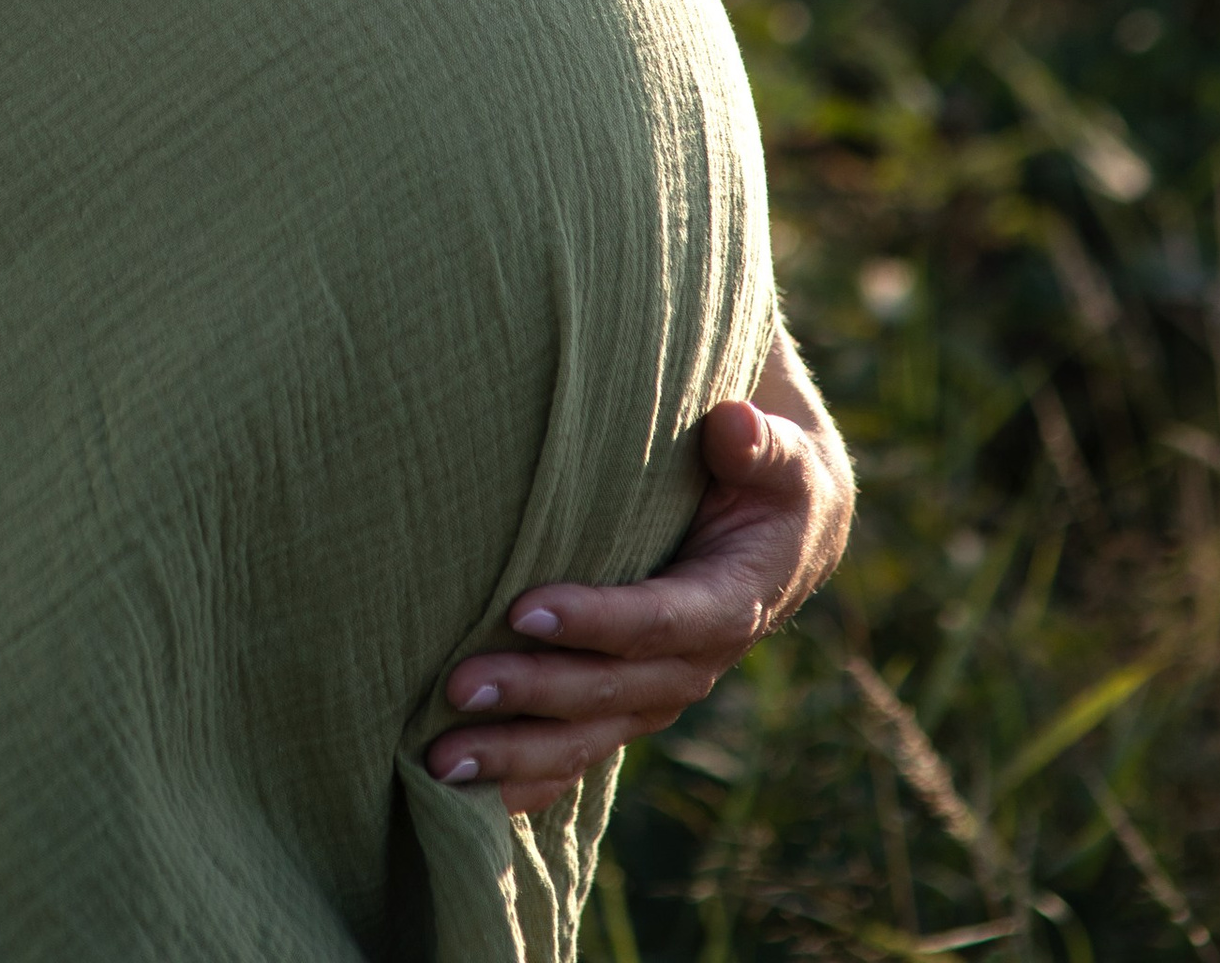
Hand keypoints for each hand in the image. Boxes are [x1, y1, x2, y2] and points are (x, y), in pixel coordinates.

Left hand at [423, 326, 854, 813]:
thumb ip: (761, 443)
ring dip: (512, 752)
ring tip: (438, 757)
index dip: (596, 622)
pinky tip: (462, 795)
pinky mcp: (625, 706)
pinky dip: (522, 779)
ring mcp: (655, 695)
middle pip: (608, 691)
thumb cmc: (770, 478)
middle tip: (456, 687)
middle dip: (532, 693)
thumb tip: (732, 423)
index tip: (523, 609)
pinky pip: (575, 754)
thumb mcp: (781, 455)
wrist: (781, 535)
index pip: (658, 622)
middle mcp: (692, 665)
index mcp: (730, 603)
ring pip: (583, 738)